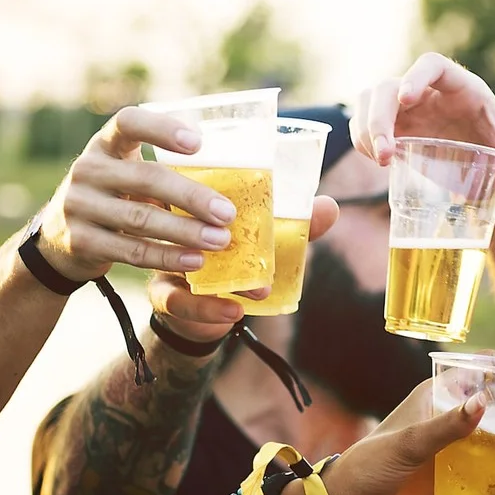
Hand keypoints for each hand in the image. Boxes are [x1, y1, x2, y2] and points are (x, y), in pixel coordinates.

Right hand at [32, 106, 240, 282]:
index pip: (129, 123)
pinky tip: (195, 261)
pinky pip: (131, 250)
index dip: (162, 129)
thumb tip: (231, 178)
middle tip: (227, 213)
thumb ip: (161, 171)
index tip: (197, 143)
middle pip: (145, 178)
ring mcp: (79, 205)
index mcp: (105, 144)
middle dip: (191, 196)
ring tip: (220, 240)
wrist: (60, 239)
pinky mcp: (81, 241)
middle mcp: (88, 169)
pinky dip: (167, 257)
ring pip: (141, 218)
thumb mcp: (127, 173)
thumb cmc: (114, 197)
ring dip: (185, 232)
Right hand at [147, 196, 340, 342]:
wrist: (203, 310)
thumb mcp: (264, 242)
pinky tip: (233, 311)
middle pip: (176, 218)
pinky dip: (208, 308)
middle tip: (236, 235)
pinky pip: (179, 302)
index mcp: (195, 202)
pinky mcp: (163, 294)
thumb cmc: (236, 261)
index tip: (236, 197)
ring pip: (178, 259)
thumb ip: (294, 227)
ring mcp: (164, 260)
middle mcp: (173, 225)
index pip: (194, 183)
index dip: (206, 185)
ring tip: (258, 287)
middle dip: (207, 226)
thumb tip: (330, 206)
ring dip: (216, 270)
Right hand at [350, 52, 494, 191]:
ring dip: (365, 127)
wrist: (490, 162)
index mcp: (463, 88)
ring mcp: (409, 107)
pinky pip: (365, 121)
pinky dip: (363, 139)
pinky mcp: (395, 124)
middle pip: (389, 86)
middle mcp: (430, 92)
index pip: (433, 65)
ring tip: (381, 160)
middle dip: (379, 117)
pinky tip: (379, 160)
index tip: (406, 100)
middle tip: (386, 155)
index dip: (416, 76)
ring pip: (371, 99)